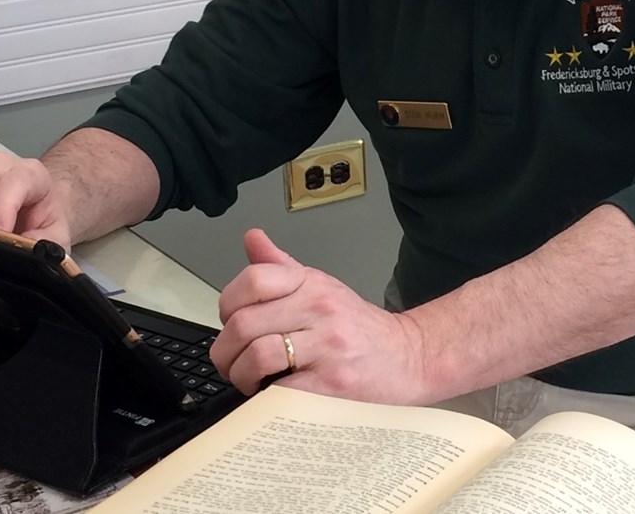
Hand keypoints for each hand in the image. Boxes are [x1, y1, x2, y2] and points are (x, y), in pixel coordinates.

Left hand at [212, 229, 431, 403]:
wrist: (408, 356)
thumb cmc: (359, 328)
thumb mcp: (321, 286)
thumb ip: (280, 267)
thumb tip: (251, 238)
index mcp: (310, 283)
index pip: (252, 280)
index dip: (227, 306)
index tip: (230, 324)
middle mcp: (318, 306)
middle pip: (244, 323)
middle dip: (226, 352)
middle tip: (232, 363)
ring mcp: (327, 344)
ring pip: (257, 355)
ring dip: (241, 376)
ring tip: (250, 382)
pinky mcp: (333, 382)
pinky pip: (281, 390)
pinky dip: (266, 398)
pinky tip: (272, 397)